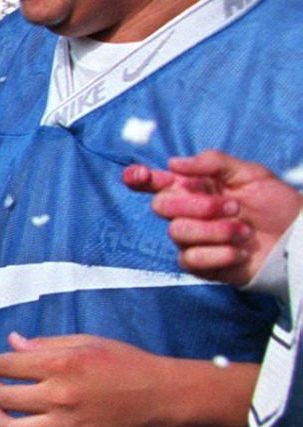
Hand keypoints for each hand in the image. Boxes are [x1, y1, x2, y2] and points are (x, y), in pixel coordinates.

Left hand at [0, 332, 171, 426]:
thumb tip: (11, 343)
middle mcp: (60, 395)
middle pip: (4, 397)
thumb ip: (45, 344)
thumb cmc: (124, 362)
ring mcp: (68, 423)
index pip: (7, 366)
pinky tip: (19, 426)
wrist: (160, 394)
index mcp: (61, 364)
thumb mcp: (85, 341)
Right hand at [123, 150, 300, 287]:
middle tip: (233, 206)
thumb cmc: (274, 204)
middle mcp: (187, 213)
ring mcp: (192, 239)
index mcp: (193, 188)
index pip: (156, 182)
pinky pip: (191, 259)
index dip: (139, 178)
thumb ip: (213, 162)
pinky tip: (239, 252)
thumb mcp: (250, 173)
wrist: (295, 238)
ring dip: (215, 231)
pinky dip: (219, 254)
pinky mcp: (200, 264)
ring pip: (177, 232)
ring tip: (244, 231)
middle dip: (197, 205)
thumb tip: (174, 163)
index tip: (141, 176)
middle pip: (161, 206)